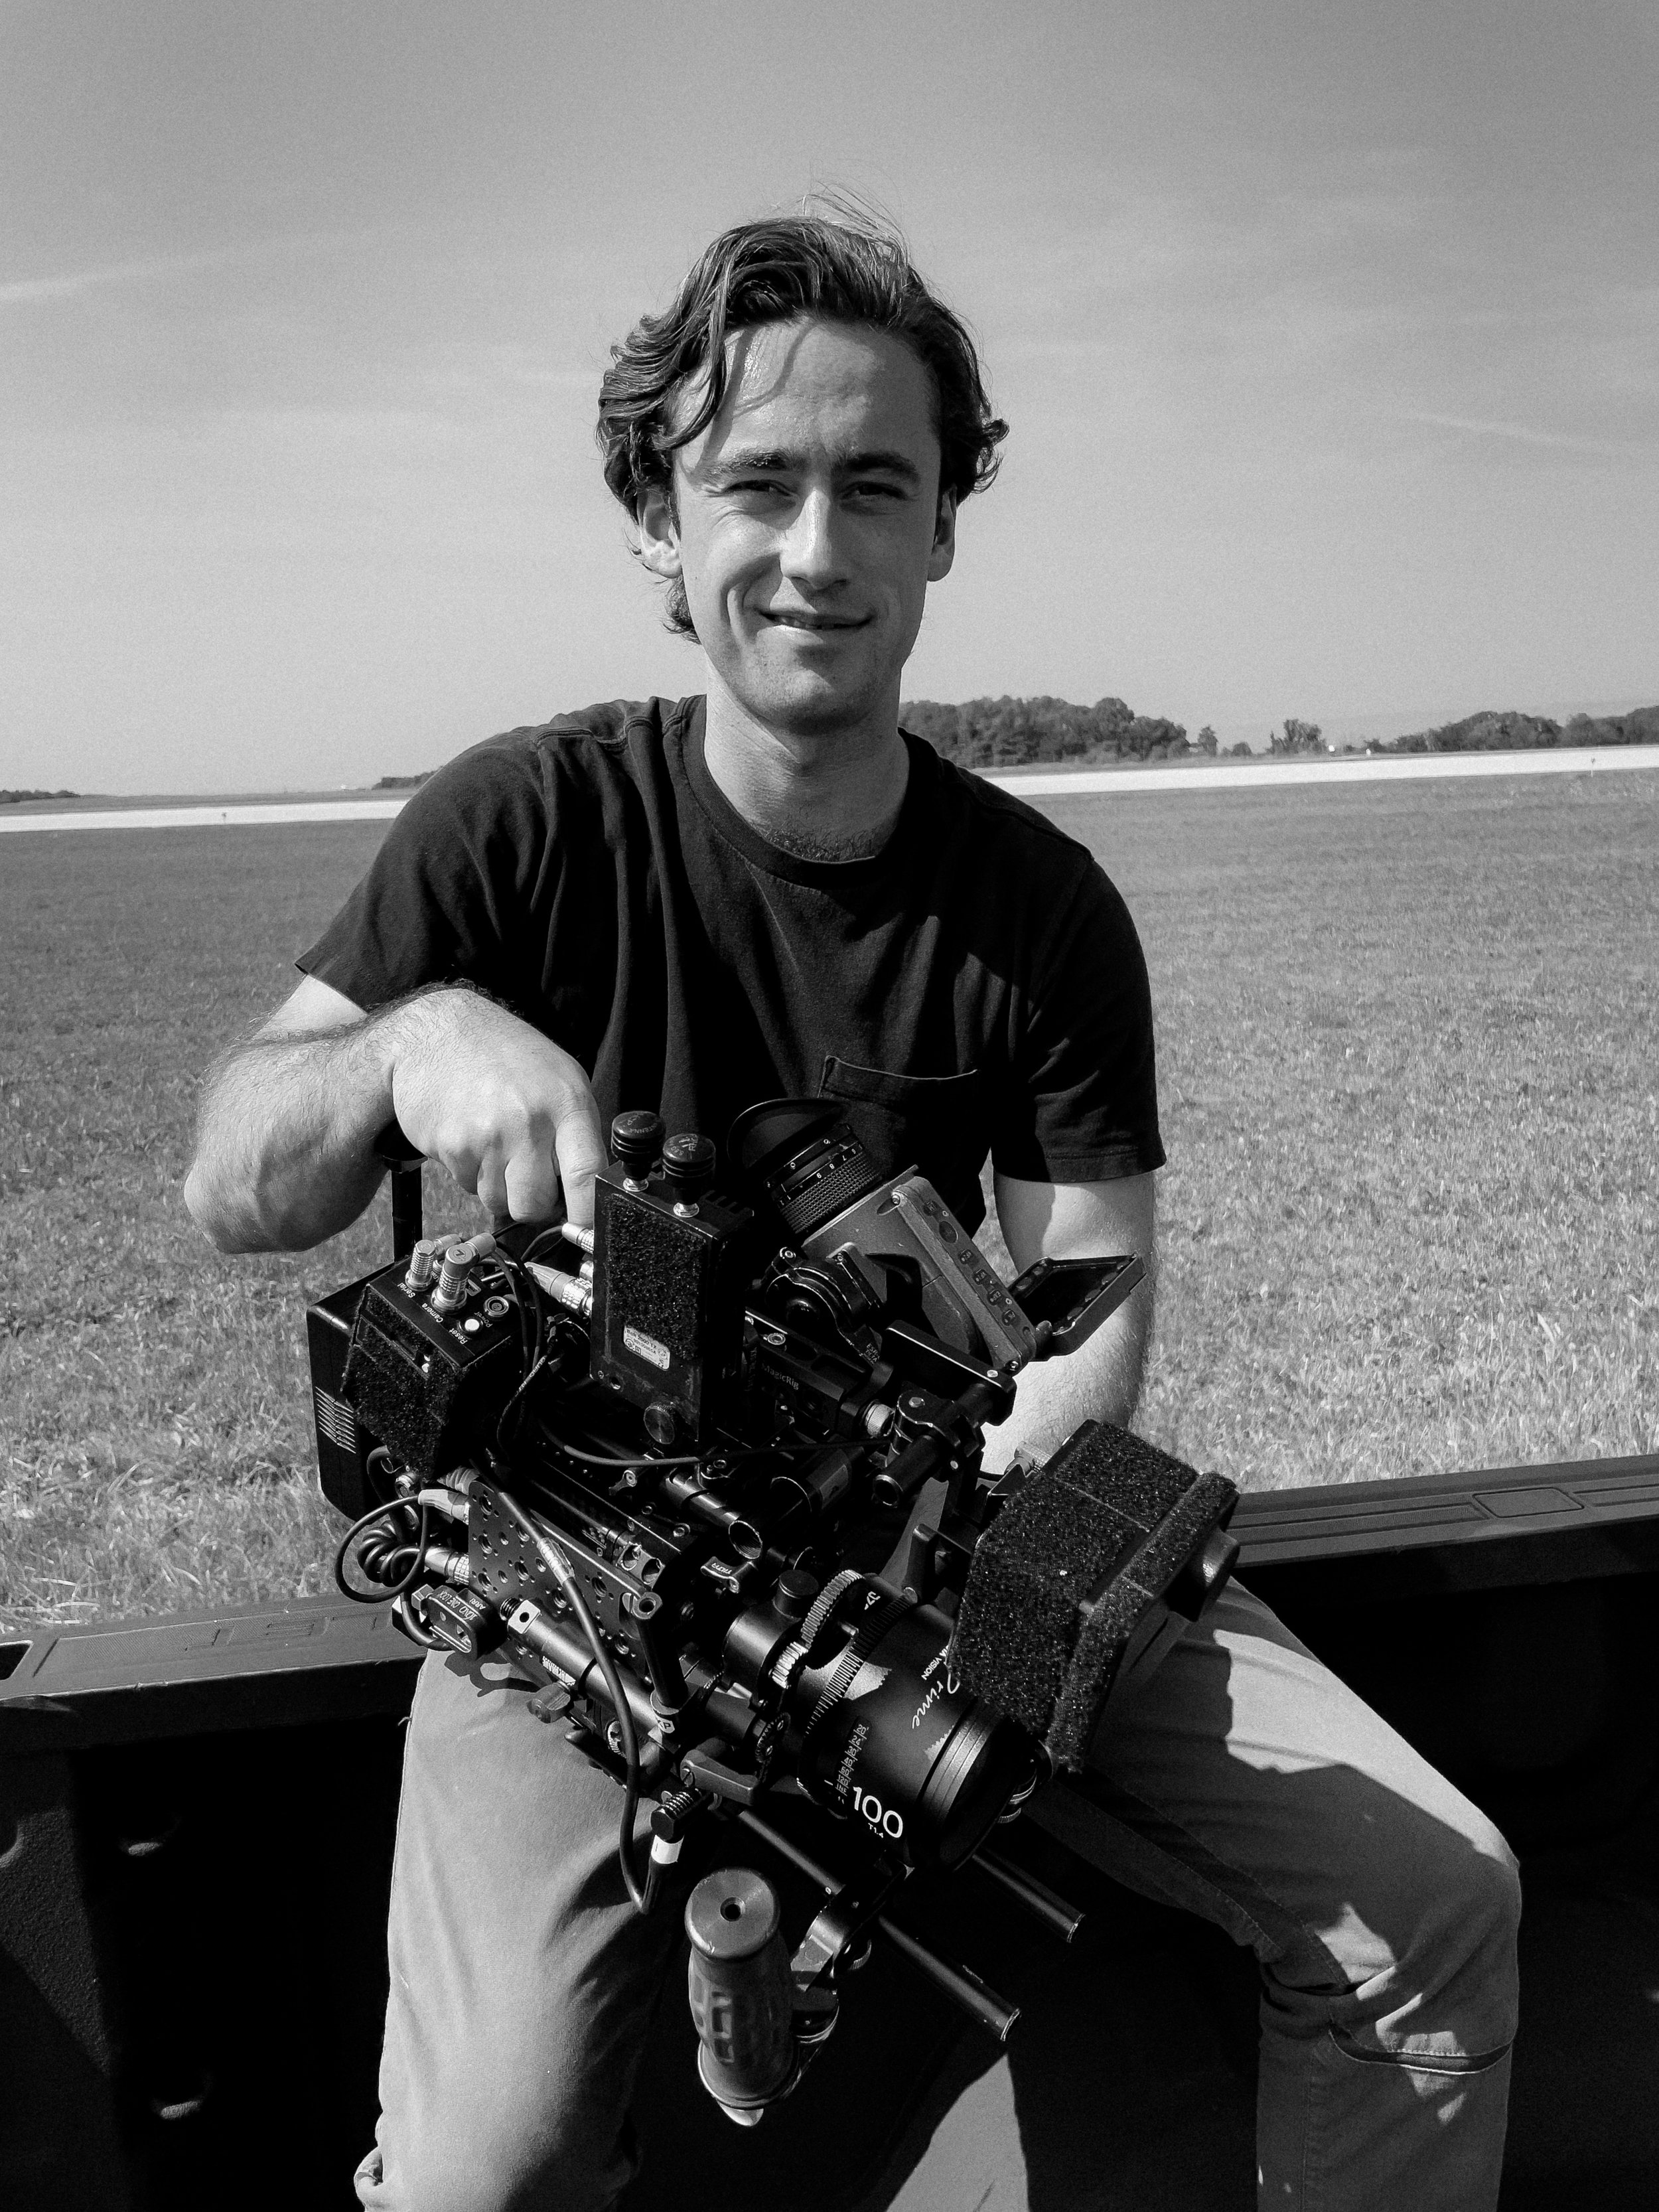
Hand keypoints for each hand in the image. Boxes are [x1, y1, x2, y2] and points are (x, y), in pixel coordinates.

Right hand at [386, 990, 607, 1225]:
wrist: (436, 1032)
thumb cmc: (506, 1057)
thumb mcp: (559, 1079)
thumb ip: (576, 1135)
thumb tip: (585, 1195)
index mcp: (566, 1103)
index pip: (587, 1176)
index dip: (588, 1215)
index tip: (586, 1230)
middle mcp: (529, 1121)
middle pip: (536, 1205)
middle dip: (532, 1202)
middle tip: (527, 1174)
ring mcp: (487, 1135)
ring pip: (498, 1201)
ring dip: (498, 1185)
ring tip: (495, 1141)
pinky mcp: (452, 1146)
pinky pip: (468, 1186)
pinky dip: (470, 1171)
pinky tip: (471, 1134)